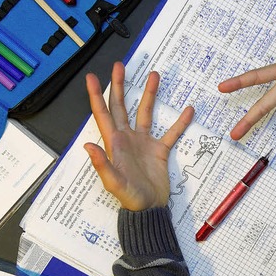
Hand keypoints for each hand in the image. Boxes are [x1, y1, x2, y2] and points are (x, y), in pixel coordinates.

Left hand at [84, 62, 193, 210]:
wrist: (149, 210)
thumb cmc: (129, 197)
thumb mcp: (113, 182)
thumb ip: (101, 164)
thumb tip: (88, 145)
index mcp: (114, 142)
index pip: (103, 114)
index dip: (96, 96)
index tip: (91, 77)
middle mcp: (127, 138)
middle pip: (121, 106)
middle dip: (119, 85)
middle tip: (121, 66)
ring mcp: (144, 143)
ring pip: (146, 113)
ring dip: (149, 94)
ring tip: (155, 75)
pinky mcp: (159, 151)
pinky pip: (170, 133)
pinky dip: (179, 122)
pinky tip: (188, 110)